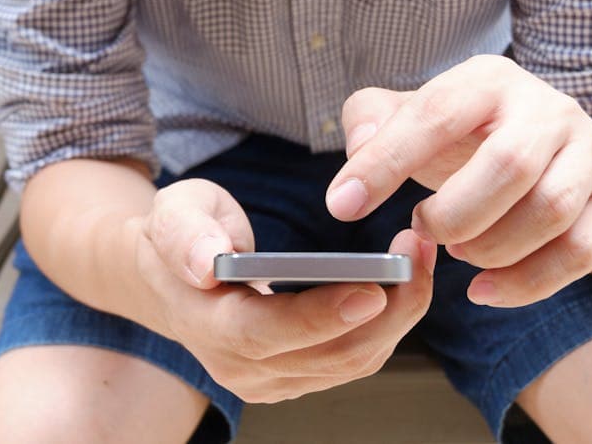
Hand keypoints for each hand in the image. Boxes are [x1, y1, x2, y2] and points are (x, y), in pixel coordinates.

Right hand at [132, 178, 435, 402]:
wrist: (174, 279)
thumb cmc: (181, 237)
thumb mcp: (172, 212)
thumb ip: (186, 233)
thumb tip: (207, 263)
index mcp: (205, 325)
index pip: (265, 334)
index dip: (320, 318)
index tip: (372, 290)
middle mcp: (239, 367)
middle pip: (327, 355)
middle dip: (387, 309)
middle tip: (416, 251)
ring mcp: (271, 380)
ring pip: (352, 362)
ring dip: (399, 315)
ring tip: (419, 257)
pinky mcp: (298, 377)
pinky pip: (354, 359)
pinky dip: (388, 323)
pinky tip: (405, 282)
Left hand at [327, 54, 591, 307]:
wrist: (554, 143)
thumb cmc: (465, 132)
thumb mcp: (413, 112)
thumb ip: (371, 120)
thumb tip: (358, 150)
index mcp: (486, 81)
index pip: (434, 115)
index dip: (385, 162)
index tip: (342, 205)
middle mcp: (546, 110)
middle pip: (508, 165)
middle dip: (454, 213)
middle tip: (422, 229)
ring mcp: (587, 154)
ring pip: (550, 210)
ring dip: (491, 247)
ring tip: (457, 251)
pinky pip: (579, 251)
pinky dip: (527, 283)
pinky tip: (485, 290)